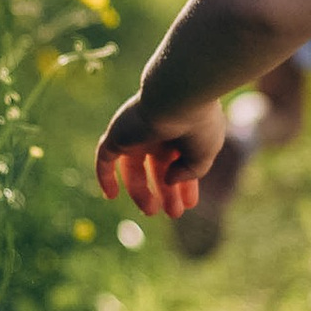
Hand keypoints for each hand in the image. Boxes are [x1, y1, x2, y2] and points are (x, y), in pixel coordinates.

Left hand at [95, 96, 224, 215]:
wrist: (180, 97)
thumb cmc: (199, 124)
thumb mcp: (205, 154)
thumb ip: (190, 172)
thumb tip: (168, 181)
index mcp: (181, 129)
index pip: (179, 160)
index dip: (185, 184)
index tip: (190, 203)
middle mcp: (158, 130)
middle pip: (157, 166)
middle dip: (165, 190)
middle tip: (174, 213)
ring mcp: (136, 131)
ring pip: (133, 166)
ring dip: (140, 190)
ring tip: (151, 211)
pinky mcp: (117, 134)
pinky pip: (105, 158)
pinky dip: (105, 176)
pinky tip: (110, 196)